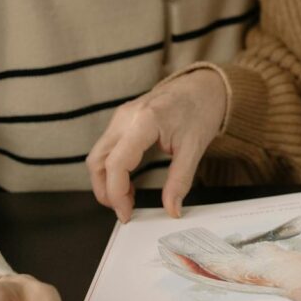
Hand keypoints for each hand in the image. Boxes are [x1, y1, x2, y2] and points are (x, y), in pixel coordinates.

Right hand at [87, 68, 226, 221]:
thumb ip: (180, 181)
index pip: (116, 163)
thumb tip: (172, 210)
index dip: (116, 193)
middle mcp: (126, 117)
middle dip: (104, 191)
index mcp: (144, 121)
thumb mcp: (195, 148)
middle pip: (97, 160)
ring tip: (126, 199)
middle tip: (124, 210)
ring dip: (105, 181)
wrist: (203, 86)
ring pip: (98, 155)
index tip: (126, 214)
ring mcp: (121, 116)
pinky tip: (128, 182)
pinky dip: (111, 169)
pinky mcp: (122, 120)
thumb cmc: (200, 110)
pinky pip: (107, 148)